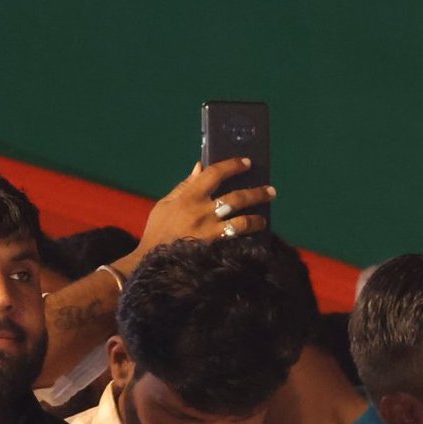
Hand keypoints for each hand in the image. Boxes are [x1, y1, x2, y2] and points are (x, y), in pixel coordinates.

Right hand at [128, 160, 275, 266]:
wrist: (151, 261)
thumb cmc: (159, 230)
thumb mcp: (166, 204)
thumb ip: (185, 185)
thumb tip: (200, 166)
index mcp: (188, 197)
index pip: (214, 174)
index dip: (233, 165)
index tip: (247, 162)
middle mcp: (201, 212)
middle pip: (236, 198)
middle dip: (257, 193)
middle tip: (271, 191)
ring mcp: (209, 232)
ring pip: (242, 222)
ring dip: (257, 219)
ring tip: (263, 219)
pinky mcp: (214, 249)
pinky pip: (237, 241)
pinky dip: (247, 239)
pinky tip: (255, 239)